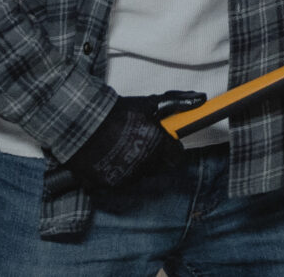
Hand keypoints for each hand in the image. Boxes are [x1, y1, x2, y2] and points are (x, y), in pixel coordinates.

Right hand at [65, 94, 187, 193]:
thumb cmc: (118, 112)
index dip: (172, 146)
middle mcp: (145, 166)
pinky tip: (111, 154)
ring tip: (124, 145)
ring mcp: (126, 177)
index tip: (166, 139)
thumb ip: (179, 102)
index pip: (177, 156)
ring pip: (140, 174)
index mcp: (158, 148)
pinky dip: (119, 169)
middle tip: (143, 139)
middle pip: (159, 166)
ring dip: (138, 163)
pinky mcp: (109, 184)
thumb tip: (201, 99)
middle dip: (156, 154)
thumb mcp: (151, 103)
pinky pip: (121, 179)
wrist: (82, 123)